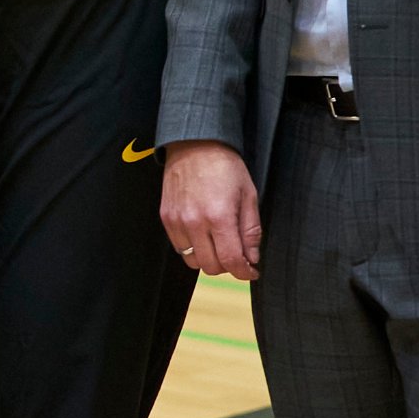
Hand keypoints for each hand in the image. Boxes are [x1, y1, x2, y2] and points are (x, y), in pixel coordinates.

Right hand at [160, 141, 263, 281]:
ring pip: (193, 261)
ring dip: (208, 259)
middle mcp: (195, 222)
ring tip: (218, 245)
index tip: (251, 272)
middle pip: (211, 266)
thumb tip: (252, 258)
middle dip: (228, 266)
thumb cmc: (225, 167)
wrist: (194, 145)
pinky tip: (202, 235)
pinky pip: (179, 247)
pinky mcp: (166, 218)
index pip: (231, 261)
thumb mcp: (249, 196)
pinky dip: (193, 248)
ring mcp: (177, 221)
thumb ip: (251, 231)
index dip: (244, 272)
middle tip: (237, 255)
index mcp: (219, 217)